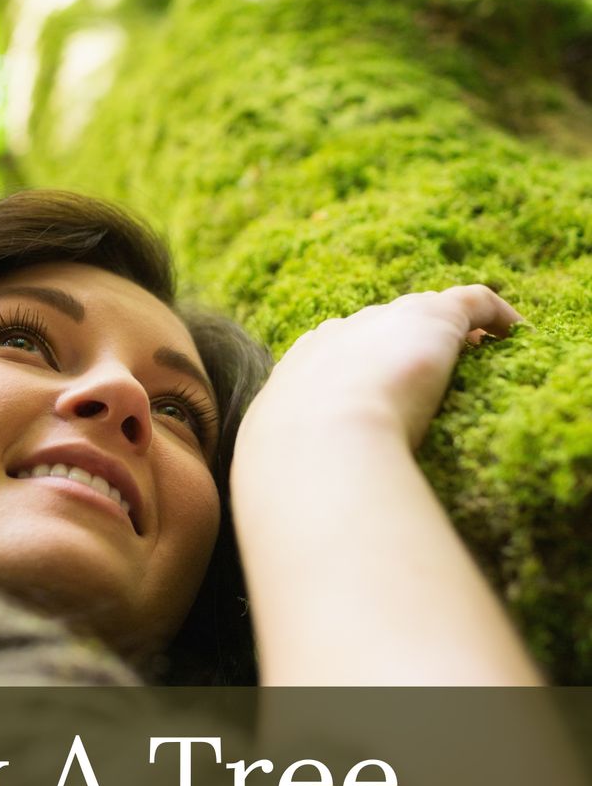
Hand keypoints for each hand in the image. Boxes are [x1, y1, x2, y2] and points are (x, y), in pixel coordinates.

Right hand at [240, 285, 523, 448]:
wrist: (314, 444)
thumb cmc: (291, 466)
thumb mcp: (273, 458)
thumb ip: (276, 458)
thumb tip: (274, 484)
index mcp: (299, 367)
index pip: (332, 350)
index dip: (360, 364)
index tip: (381, 389)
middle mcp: (338, 335)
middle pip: (374, 327)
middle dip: (399, 345)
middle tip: (429, 377)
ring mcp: (382, 323)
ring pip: (420, 311)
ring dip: (445, 331)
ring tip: (475, 352)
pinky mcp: (430, 319)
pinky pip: (472, 301)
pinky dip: (495, 312)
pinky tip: (512, 330)